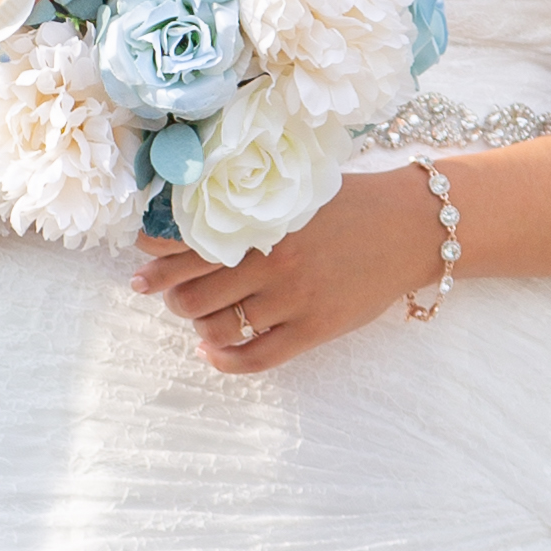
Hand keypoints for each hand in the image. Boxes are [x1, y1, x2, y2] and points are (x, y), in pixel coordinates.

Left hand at [136, 164, 441, 372]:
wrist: (410, 225)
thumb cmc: (348, 202)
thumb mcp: (292, 191)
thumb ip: (245, 203)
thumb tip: (183, 217)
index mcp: (258, 220)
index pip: (182, 245)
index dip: (151, 256)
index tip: (140, 259)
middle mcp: (269, 260)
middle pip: (188, 294)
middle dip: (168, 295)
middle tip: (164, 292)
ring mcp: (291, 298)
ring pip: (215, 327)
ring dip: (197, 324)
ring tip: (198, 315)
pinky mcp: (313, 329)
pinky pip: (253, 358)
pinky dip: (223, 360)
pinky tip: (213, 351)